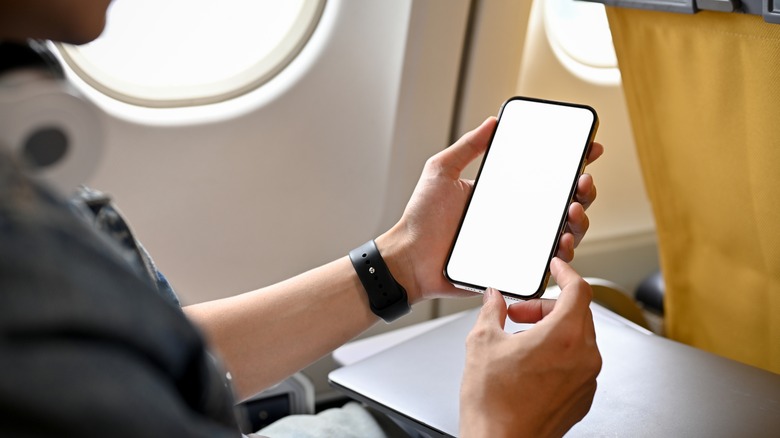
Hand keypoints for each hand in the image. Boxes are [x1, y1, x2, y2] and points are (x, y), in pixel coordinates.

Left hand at [377, 118, 603, 301]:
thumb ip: (467, 147)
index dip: (572, 164)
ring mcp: (518, 243)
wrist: (409, 258)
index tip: (589, 150)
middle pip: (564, 203)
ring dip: (580, 220)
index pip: (546, 176)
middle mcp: (516, 218)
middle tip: (583, 182)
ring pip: (564, 232)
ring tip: (574, 210)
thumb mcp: (442, 172)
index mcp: (504, 194)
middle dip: (584, 191)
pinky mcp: (514, 267)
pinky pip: (547, 262)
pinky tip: (563, 241)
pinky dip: (563, 253)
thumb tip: (492, 122)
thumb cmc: (421, 219)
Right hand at [459, 258, 601, 437]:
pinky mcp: (581, 398)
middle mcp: (584, 357)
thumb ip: (492, 311)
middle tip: (519, 312)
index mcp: (564, 337)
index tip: (557, 267)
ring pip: (576, 339)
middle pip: (576, 313)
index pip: (579, 290)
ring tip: (519, 340)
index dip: (566, 272)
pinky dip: (557, 353)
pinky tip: (528, 362)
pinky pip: (576, 363)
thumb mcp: (482, 343)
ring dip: (550, 330)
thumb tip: (493, 298)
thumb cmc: (493, 404)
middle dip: (546, 306)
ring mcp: (586, 380)